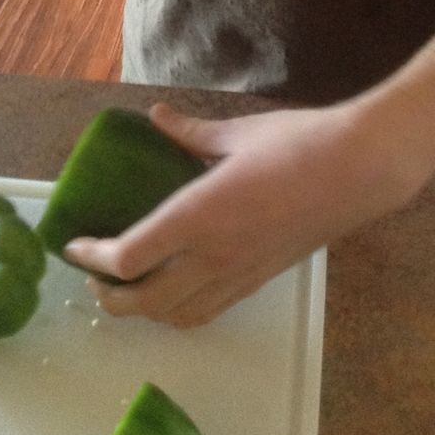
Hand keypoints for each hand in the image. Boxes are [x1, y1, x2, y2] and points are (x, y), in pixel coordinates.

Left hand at [64, 100, 422, 327]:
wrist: (360, 170)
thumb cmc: (298, 142)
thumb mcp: (237, 133)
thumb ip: (190, 134)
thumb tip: (155, 118)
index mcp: (199, 215)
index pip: (128, 257)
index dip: (92, 257)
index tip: (74, 243)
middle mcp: (214, 255)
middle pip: (144, 302)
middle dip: (109, 296)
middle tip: (93, 275)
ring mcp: (240, 273)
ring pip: (177, 316)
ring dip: (144, 310)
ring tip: (128, 287)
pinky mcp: (262, 277)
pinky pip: (209, 310)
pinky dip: (180, 311)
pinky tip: (177, 288)